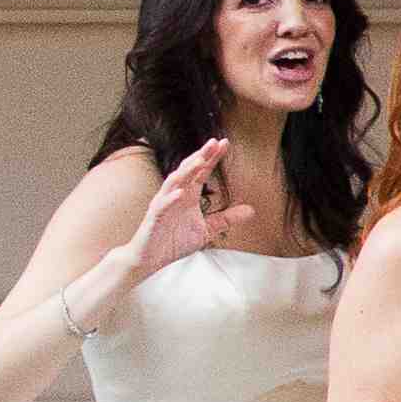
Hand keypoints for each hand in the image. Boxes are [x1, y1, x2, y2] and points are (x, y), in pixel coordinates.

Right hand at [117, 137, 235, 282]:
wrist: (149, 259)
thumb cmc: (173, 241)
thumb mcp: (207, 230)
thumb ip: (226, 218)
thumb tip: (251, 210)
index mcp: (188, 196)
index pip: (201, 172)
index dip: (212, 158)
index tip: (225, 143)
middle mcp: (175, 196)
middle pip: (188, 171)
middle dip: (201, 156)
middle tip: (214, 142)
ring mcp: (163, 205)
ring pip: (174, 182)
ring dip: (187, 171)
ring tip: (200, 160)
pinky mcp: (154, 219)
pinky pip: (162, 206)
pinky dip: (171, 198)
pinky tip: (181, 192)